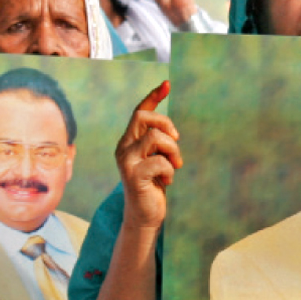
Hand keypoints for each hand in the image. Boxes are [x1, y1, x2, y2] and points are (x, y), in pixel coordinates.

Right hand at [116, 81, 182, 231]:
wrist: (146, 215)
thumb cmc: (155, 184)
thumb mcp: (158, 158)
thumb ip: (159, 142)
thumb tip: (171, 128)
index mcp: (129, 141)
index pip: (139, 112)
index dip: (153, 96)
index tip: (167, 84)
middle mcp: (123, 148)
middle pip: (144, 118)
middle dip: (167, 124)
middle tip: (177, 140)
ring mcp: (126, 162)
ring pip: (156, 138)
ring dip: (173, 151)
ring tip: (174, 166)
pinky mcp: (134, 176)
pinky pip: (161, 162)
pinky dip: (170, 170)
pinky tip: (167, 182)